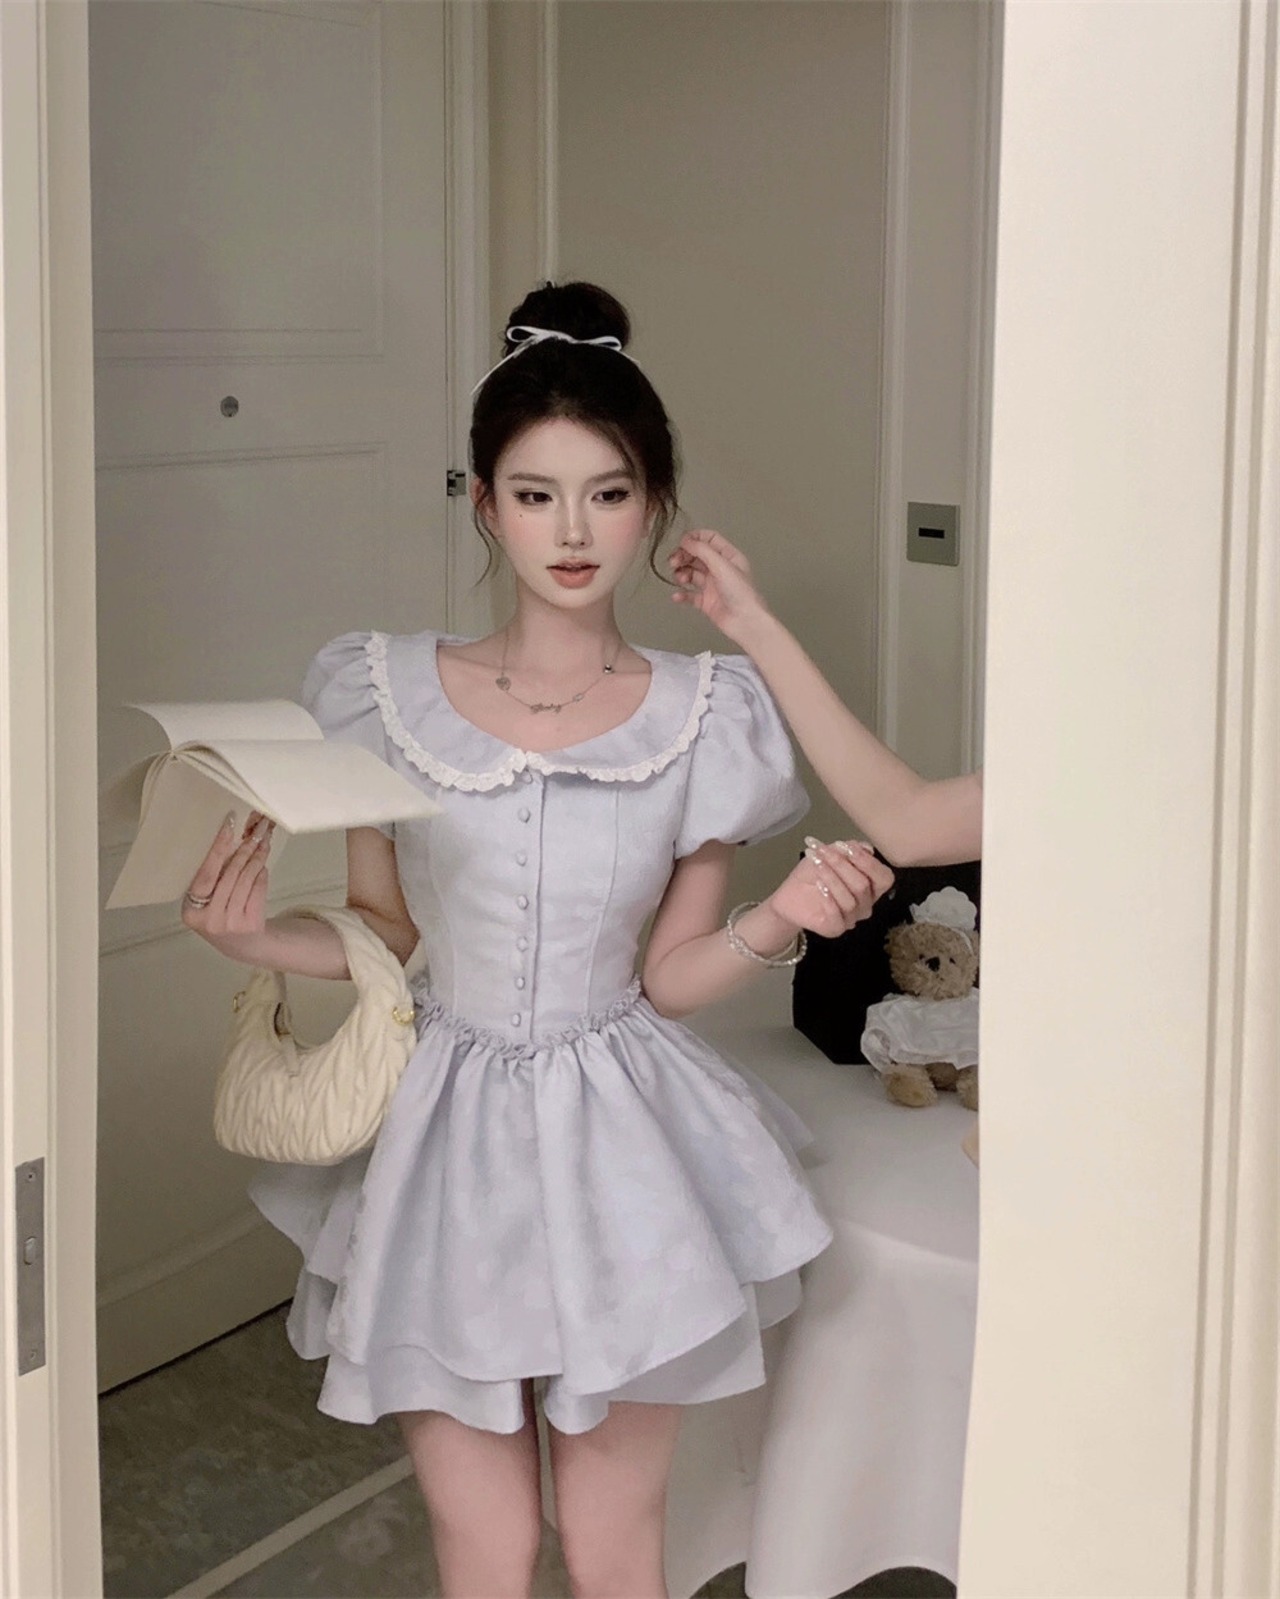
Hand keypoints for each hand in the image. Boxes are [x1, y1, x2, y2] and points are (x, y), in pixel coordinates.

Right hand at [181, 810, 274, 941]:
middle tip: (255, 831)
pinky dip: (261, 875)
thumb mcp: (207, 902)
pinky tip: (262, 865)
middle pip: (230, 874)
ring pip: (246, 879)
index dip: (218, 848)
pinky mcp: (251, 924)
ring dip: (256, 858)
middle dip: (244, 849)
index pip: (205, 874)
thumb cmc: (221, 916)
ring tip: (263, 843)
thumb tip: (231, 838)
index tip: (229, 826)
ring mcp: (231, 923)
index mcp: (191, 911)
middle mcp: (209, 919)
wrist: (243, 946)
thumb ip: (213, 879)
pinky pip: (257, 890)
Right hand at [668, 529, 772, 643]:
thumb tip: (688, 540)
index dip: (694, 538)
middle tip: (674, 561)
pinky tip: (678, 595)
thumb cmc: (743, 595)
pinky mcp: (706, 601)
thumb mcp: (722, 565)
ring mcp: (713, 585)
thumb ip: (703, 550)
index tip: (682, 542)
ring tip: (680, 578)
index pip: (709, 539)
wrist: (746, 622)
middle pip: (697, 556)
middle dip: (684, 556)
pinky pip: (690, 594)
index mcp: (728, 556)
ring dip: (682, 573)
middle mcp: (720, 569)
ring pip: (691, 573)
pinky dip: (682, 594)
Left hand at [766, 838, 893, 939]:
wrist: (789, 895)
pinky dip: (828, 898)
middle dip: (842, 865)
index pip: (884, 878)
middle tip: (823, 851)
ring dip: (832, 877)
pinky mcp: (835, 928)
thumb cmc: (812, 875)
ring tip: (817, 863)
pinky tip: (818, 884)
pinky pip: (837, 915)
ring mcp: (851, 918)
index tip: (847, 847)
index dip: (868, 862)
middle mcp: (865, 904)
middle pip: (863, 886)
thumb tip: (866, 848)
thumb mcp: (828, 854)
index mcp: (871, 886)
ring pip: (849, 900)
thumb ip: (847, 850)